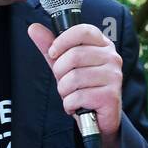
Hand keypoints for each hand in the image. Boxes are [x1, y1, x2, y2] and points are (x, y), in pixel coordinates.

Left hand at [28, 21, 122, 147]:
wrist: (98, 119)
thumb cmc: (83, 88)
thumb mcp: (64, 65)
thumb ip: (50, 47)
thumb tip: (33, 28)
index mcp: (103, 45)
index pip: (83, 31)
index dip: (63, 41)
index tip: (53, 53)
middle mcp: (112, 58)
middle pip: (75, 56)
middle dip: (60, 72)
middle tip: (63, 82)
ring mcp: (114, 77)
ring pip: (74, 78)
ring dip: (64, 91)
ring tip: (70, 95)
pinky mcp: (111, 96)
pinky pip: (78, 96)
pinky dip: (70, 104)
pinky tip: (76, 106)